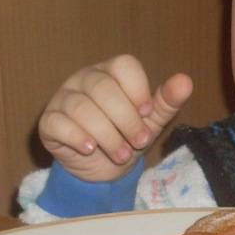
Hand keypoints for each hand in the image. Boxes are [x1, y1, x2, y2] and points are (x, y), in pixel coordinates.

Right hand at [38, 54, 193, 182]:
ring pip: (81, 107)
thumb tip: (186, 81)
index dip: (138, 90)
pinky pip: (58, 123)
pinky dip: (76, 136)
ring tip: (122, 155)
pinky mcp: (48, 121)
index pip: (123, 65)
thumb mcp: (150, 121)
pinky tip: (90, 148)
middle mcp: (84, 79)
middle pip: (103, 88)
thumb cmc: (126, 136)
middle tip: (139, 143)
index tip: (148, 113)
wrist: (102, 168)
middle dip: (126, 120)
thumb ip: (167, 101)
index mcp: (111, 72)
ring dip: (107, 136)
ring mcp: (63, 98)